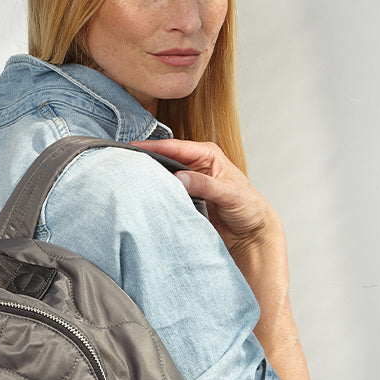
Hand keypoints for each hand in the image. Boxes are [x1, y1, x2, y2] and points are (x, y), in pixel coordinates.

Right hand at [132, 138, 281, 260]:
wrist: (252, 233)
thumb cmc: (249, 208)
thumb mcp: (228, 193)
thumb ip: (204, 184)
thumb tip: (179, 178)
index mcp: (207, 155)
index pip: (174, 146)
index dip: (153, 147)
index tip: (134, 149)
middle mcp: (196, 165)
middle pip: (165, 159)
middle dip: (148, 161)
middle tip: (126, 164)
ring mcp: (189, 182)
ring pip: (164, 176)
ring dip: (152, 179)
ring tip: (131, 179)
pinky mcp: (186, 199)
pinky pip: (167, 194)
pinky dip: (157, 195)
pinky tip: (145, 197)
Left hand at [135, 137, 310, 379]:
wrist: (258, 328)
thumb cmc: (222, 298)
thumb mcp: (186, 258)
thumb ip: (169, 235)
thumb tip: (128, 225)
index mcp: (221, 210)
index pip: (194, 168)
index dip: (164, 155)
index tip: (130, 152)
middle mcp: (240, 204)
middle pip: (208, 159)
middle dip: (173, 150)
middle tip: (138, 149)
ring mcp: (256, 212)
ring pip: (222, 170)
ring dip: (189, 161)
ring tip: (156, 158)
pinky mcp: (266, 224)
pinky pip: (235, 196)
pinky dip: (208, 186)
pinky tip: (182, 185)